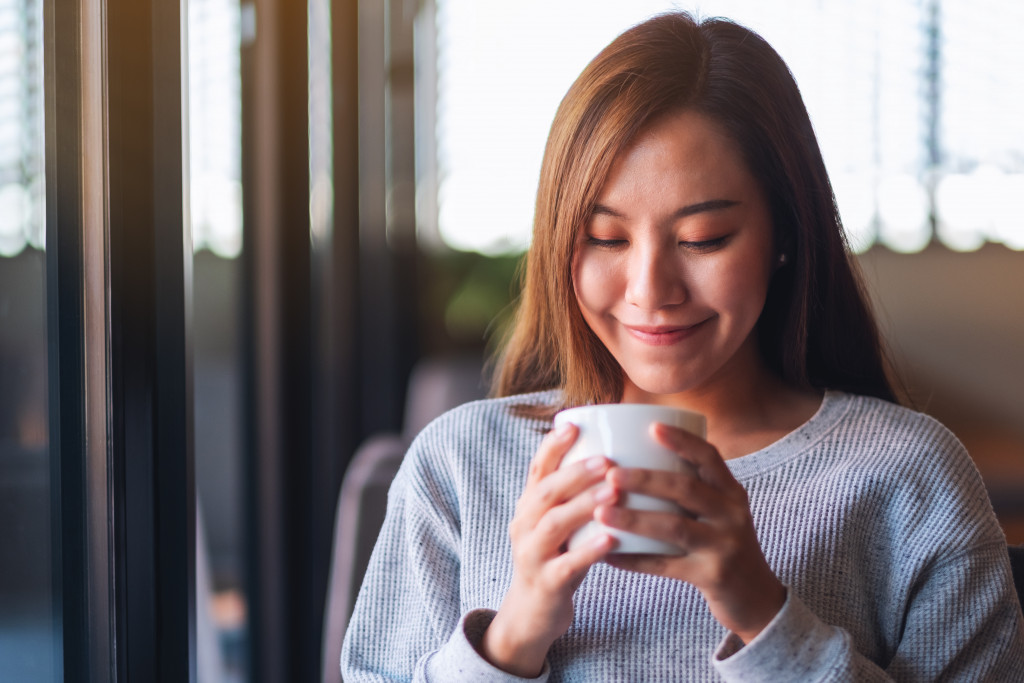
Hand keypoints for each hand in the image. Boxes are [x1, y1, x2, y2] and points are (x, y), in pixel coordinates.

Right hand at [481, 423, 616, 675]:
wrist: (532, 615)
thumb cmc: (558, 558)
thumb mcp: (560, 523)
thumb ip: (575, 494)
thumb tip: (614, 451)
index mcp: (529, 507)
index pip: (536, 469)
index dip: (552, 446)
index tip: (572, 424)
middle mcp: (524, 526)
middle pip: (544, 492)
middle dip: (575, 473)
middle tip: (607, 460)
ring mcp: (532, 555)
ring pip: (553, 524)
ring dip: (582, 506)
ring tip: (612, 493)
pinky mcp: (546, 584)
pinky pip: (566, 566)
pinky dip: (588, 552)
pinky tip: (612, 540)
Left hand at [597, 423, 785, 643]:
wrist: (755, 597)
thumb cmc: (722, 544)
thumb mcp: (719, 511)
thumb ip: (690, 487)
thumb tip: (638, 453)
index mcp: (732, 492)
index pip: (709, 457)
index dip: (682, 440)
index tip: (652, 427)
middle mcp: (732, 515)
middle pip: (686, 489)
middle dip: (645, 479)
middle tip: (610, 475)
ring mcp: (724, 546)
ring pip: (674, 527)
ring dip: (633, 519)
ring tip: (600, 513)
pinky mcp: (712, 576)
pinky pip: (666, 566)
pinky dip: (634, 560)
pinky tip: (607, 555)